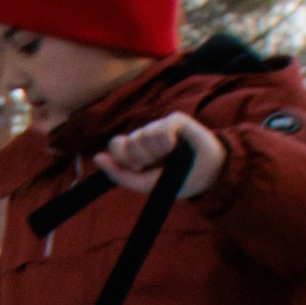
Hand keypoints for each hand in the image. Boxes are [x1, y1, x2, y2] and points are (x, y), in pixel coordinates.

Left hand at [91, 114, 224, 200]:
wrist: (208, 176)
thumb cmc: (177, 179)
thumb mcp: (144, 184)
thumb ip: (118, 174)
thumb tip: (96, 157)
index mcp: (137, 151)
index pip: (116, 144)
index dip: (122, 157)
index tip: (139, 167)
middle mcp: (146, 137)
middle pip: (126, 141)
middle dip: (140, 158)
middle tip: (156, 163)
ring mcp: (160, 127)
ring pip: (142, 135)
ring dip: (156, 152)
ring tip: (171, 155)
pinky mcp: (175, 120)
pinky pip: (160, 127)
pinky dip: (165, 140)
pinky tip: (174, 146)